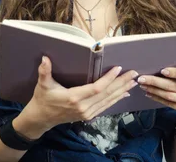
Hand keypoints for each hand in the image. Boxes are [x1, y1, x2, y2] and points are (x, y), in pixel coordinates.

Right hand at [22, 56, 138, 129]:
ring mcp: (87, 113)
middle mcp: (83, 107)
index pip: (97, 88)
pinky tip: (124, 93)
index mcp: (74, 98)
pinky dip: (116, 99)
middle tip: (134, 73)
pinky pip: (106, 106)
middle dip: (122, 83)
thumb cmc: (42, 99)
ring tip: (133, 82)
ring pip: (108, 101)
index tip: (118, 68)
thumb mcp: (42, 85)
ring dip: (122, 91)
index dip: (109, 79)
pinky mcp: (88, 116)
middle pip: (107, 94)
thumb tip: (45, 58)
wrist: (41, 119)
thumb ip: (44, 72)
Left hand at [137, 67, 175, 120]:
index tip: (162, 70)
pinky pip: (169, 104)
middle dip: (155, 82)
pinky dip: (157, 98)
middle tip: (142, 78)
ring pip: (169, 96)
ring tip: (143, 85)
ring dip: (154, 90)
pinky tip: (149, 93)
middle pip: (173, 86)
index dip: (174, 73)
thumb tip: (163, 62)